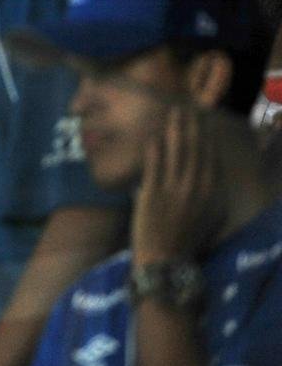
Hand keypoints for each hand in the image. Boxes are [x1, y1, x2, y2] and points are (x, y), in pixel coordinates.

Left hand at [131, 105, 225, 264]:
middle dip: (191, 125)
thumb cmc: (186, 238)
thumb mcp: (210, 215)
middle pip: (195, 149)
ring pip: (176, 152)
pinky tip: (153, 135)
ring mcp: (175, 190)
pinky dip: (154, 149)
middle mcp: (197, 187)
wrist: (166, 259)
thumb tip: (207, 170)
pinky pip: (154, 165)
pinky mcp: (154, 193)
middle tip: (187, 106)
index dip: (205, 134)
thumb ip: (210, 192)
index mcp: (212, 192)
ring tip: (172, 112)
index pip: (210, 156)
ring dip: (174, 130)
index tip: (202, 117)